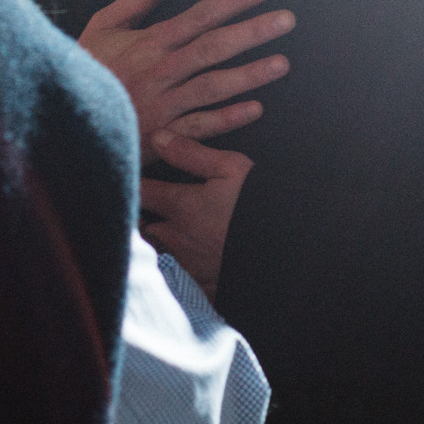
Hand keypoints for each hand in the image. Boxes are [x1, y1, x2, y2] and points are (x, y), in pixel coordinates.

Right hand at [79, 0, 293, 142]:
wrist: (62, 119)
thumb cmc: (87, 67)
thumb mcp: (105, 24)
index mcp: (150, 42)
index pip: (201, 14)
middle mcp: (161, 71)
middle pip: (214, 48)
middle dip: (253, 32)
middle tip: (288, 20)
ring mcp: (164, 105)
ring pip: (213, 88)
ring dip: (249, 76)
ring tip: (282, 64)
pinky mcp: (163, 136)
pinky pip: (200, 127)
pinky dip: (228, 119)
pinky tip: (256, 109)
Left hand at [140, 129, 254, 299]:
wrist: (292, 250)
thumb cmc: (263, 204)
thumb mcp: (232, 168)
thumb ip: (191, 153)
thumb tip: (157, 137)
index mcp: (183, 207)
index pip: (140, 192)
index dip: (132, 182)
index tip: (131, 175)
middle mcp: (179, 239)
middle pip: (144, 226)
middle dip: (141, 215)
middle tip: (144, 202)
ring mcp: (190, 265)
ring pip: (159, 251)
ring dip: (158, 240)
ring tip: (167, 228)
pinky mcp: (204, 285)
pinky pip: (179, 276)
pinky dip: (178, 265)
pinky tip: (190, 255)